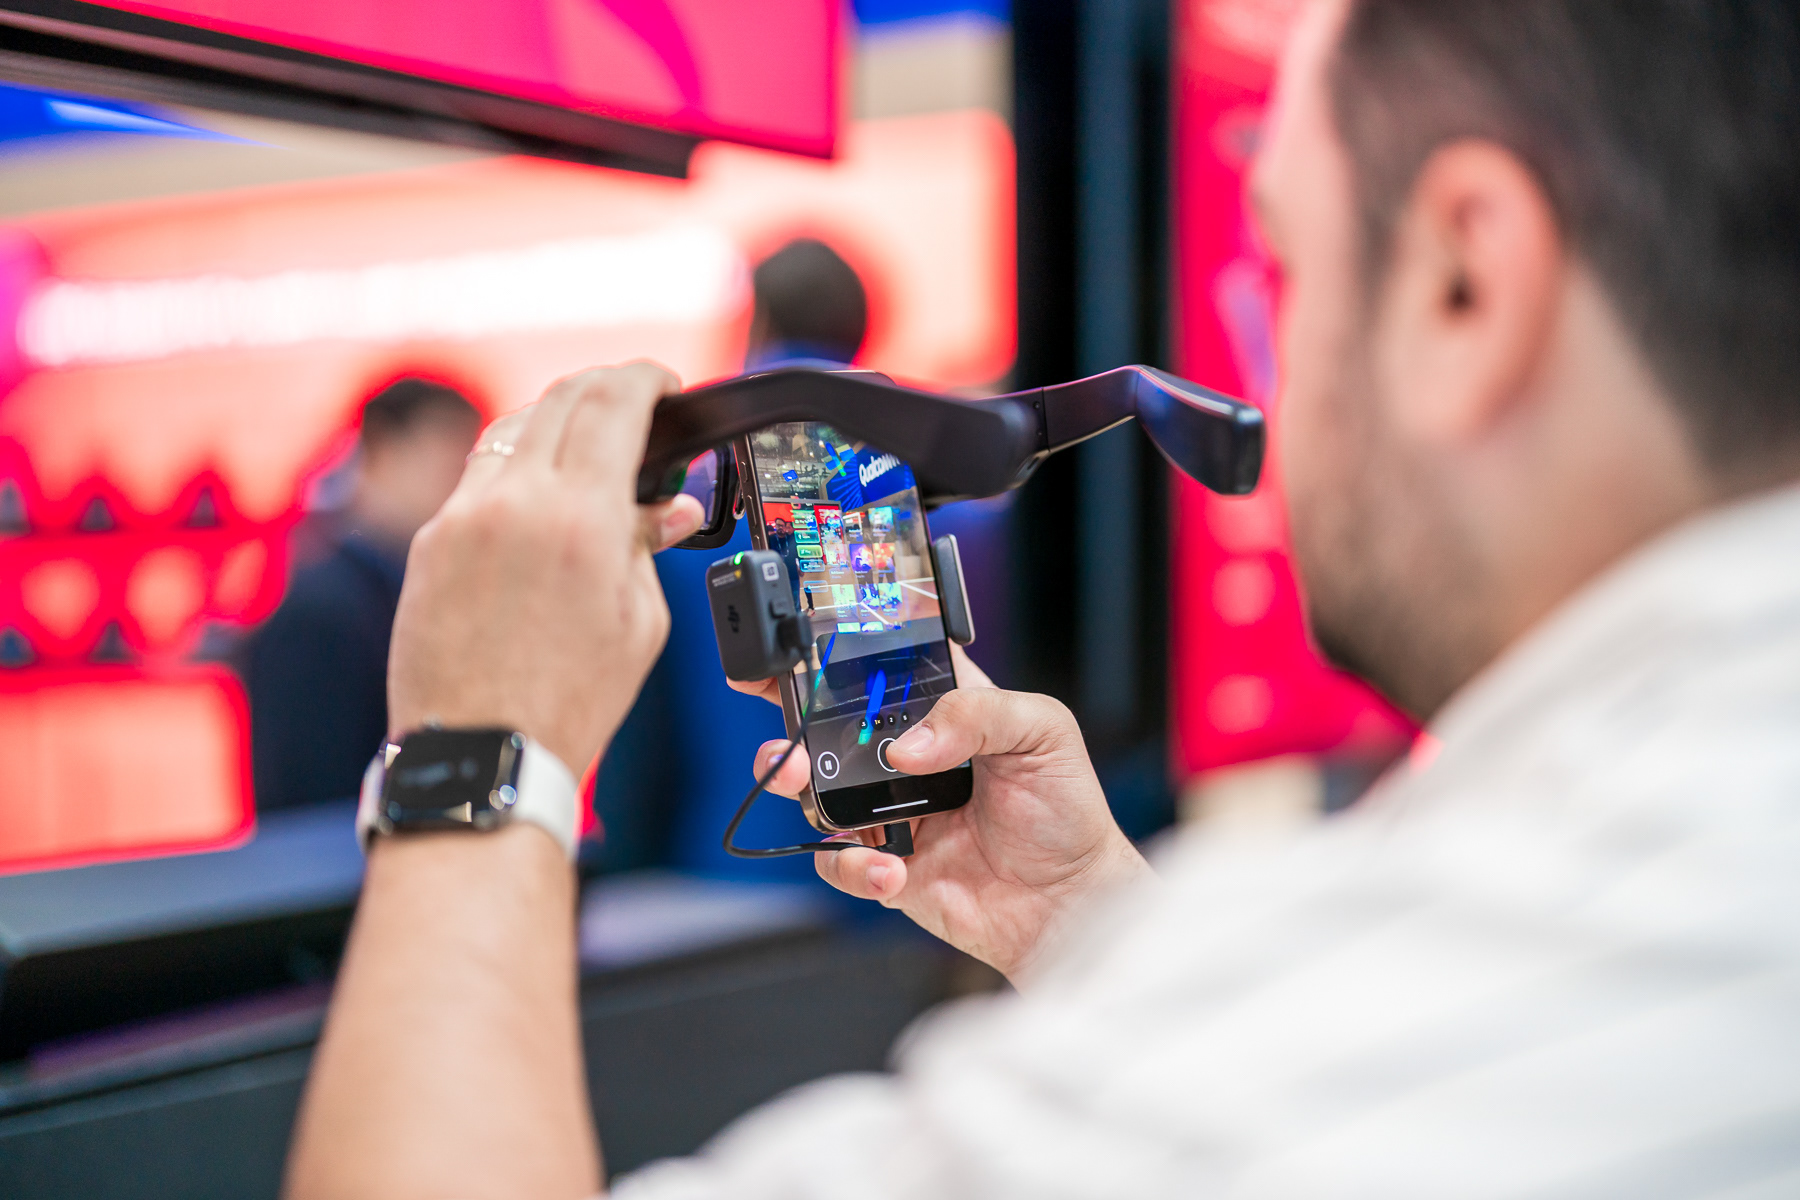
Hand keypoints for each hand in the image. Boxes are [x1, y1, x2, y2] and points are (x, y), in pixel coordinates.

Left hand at [387, 364, 703, 773]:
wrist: (482, 752)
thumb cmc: (566, 702)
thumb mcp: (639, 623)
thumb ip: (650, 547)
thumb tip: (670, 510)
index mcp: (580, 518)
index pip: (614, 402)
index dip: (647, 378)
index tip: (664, 383)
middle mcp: (515, 501)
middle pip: (561, 398)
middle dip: (605, 388)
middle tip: (634, 402)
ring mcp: (463, 517)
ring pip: (513, 430)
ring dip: (556, 423)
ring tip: (587, 449)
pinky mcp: (431, 542)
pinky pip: (479, 478)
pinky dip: (517, 469)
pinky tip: (539, 498)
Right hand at [734, 647, 1151, 982]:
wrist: (1070, 902)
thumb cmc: (1068, 812)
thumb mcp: (1041, 731)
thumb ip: (975, 715)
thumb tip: (908, 745)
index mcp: (943, 708)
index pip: (879, 668)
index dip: (834, 656)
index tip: (797, 652)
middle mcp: (910, 756)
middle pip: (829, 725)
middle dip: (792, 721)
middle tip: (788, 733)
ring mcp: (892, 811)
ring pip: (817, 790)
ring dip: (801, 785)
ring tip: (810, 787)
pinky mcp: (886, 865)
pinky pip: (839, 860)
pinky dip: (852, 864)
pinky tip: (891, 867)